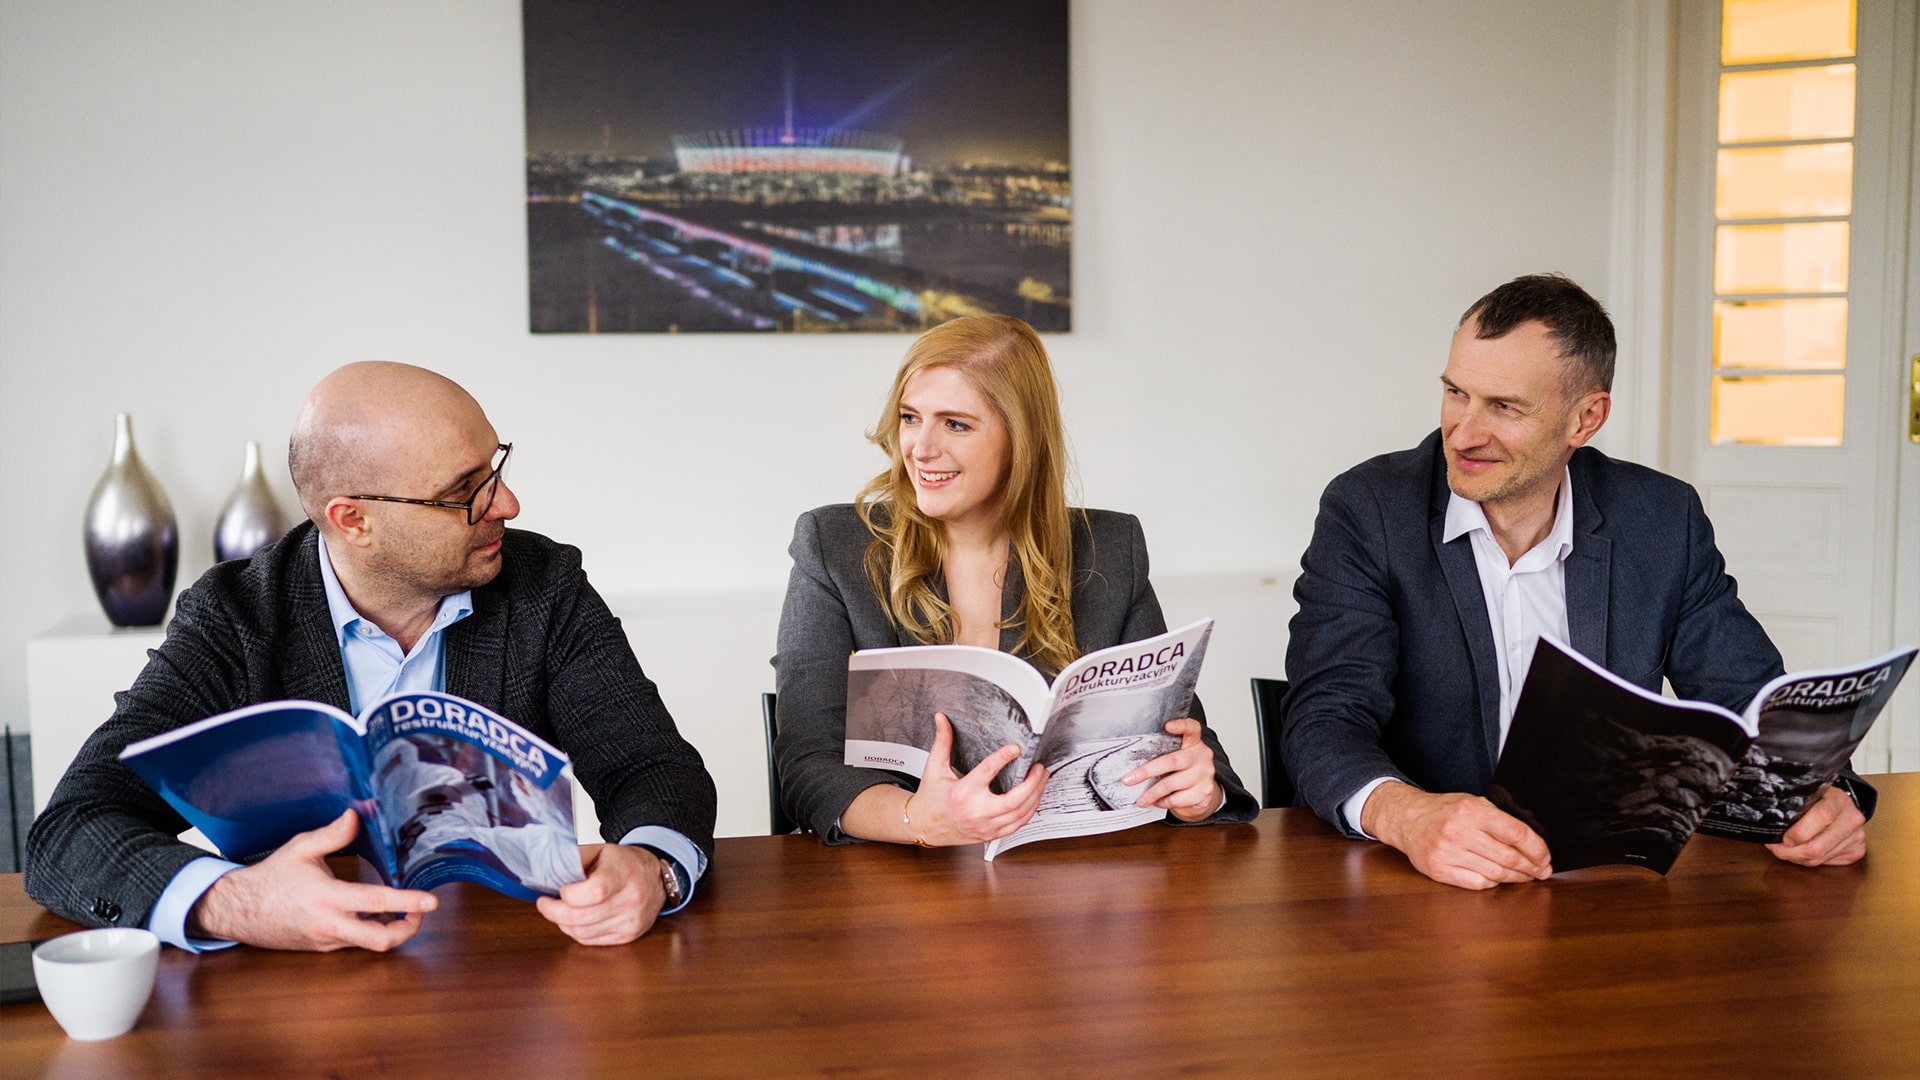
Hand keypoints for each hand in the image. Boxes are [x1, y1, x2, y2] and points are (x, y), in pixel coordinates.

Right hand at [190, 808, 437, 950]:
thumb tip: (358, 814)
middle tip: (420, 910)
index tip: (432, 901)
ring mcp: (327, 940)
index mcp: (328, 898)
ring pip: (369, 944)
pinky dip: (371, 932)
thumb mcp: (300, 849)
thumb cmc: (270, 878)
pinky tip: (376, 916)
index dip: (408, 902)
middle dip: (409, 929)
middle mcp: (330, 925)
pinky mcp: (323, 948)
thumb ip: (333, 833)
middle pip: (381, 940)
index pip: (377, 903)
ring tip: (403, 909)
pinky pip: (355, 943)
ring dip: (391, 929)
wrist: (237, 911)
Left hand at [536, 844, 665, 945]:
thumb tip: (548, 871)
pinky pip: (591, 940)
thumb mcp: (601, 850)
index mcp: (623, 873)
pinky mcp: (629, 935)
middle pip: (582, 917)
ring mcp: (631, 920)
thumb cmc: (624, 863)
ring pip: (583, 933)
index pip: (593, 892)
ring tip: (559, 910)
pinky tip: (575, 920)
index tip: (560, 890)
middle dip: (554, 912)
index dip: (569, 895)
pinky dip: (577, 932)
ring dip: (564, 923)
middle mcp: (631, 899)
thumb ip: (576, 858)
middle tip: (544, 904)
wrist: (655, 878)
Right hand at [907, 712, 1046, 844]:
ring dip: (1036, 796)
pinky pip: (1017, 825)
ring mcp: (985, 826)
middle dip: (1032, 783)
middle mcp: (976, 811)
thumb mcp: (934, 768)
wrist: (925, 827)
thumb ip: (942, 742)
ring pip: (1019, 814)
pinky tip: (1034, 799)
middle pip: (1013, 800)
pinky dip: (1029, 811)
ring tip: (1042, 779)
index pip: (987, 772)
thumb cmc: (930, 799)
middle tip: (1039, 768)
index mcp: (962, 793)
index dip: (1004, 758)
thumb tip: (942, 719)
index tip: (1016, 748)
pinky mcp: (990, 834)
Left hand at [1120, 717, 1221, 821]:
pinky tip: (1157, 802)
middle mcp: (1202, 756)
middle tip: (1129, 780)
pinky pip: (1177, 799)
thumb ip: (1164, 753)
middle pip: (1172, 761)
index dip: (1180, 725)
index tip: (1167, 725)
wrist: (1203, 793)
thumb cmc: (1183, 771)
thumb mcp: (1178, 756)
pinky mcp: (1204, 792)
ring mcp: (1205, 774)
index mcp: (1194, 742)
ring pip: (1171, 784)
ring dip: (1151, 793)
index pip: (1191, 728)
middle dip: (1146, 771)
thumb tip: (1131, 761)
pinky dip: (1163, 802)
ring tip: (1140, 799)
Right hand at [1362, 783, 1551, 889]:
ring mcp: (1447, 853)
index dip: (1536, 848)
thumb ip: (1498, 818)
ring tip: (1525, 876)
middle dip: (1531, 867)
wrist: (1406, 819)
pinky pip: (1477, 883)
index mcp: (1470, 811)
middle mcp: (1458, 832)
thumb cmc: (1443, 811)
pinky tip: (1499, 878)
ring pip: (1495, 873)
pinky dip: (1493, 882)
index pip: (1515, 832)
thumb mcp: (1471, 802)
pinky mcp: (1439, 870)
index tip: (1546, 857)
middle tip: (1542, 871)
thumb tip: (1532, 842)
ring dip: (1516, 878)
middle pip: (1508, 856)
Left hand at [1766, 784, 1866, 866]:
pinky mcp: (1857, 851)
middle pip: (1818, 847)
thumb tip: (1769, 821)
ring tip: (1784, 850)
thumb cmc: (1820, 797)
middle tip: (1775, 847)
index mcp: (1839, 800)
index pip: (1821, 817)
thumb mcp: (1807, 792)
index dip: (1798, 832)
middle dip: (1790, 851)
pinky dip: (1808, 861)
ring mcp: (1857, 837)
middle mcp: (1852, 819)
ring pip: (1819, 859)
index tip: (1782, 836)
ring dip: (1796, 857)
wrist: (1844, 803)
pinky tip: (1801, 852)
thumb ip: (1793, 803)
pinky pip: (1826, 863)